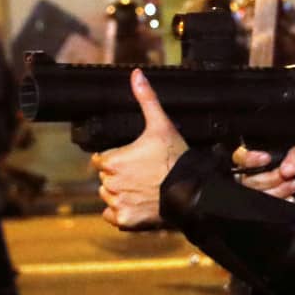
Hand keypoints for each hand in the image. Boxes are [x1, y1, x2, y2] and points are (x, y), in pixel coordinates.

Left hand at [91, 70, 188, 228]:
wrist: (192, 193)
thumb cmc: (176, 159)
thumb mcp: (161, 125)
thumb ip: (146, 99)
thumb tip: (136, 74)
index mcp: (112, 160)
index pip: (102, 160)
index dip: (117, 159)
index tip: (133, 161)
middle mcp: (110, 183)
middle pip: (106, 179)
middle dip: (120, 177)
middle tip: (143, 175)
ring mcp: (117, 203)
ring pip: (109, 198)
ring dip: (120, 194)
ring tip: (143, 189)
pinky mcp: (125, 221)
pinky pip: (113, 217)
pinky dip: (123, 213)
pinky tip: (139, 204)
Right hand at [232, 136, 294, 200]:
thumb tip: (286, 170)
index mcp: (262, 154)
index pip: (241, 157)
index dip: (250, 159)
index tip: (266, 159)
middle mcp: (258, 172)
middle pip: (248, 180)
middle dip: (269, 178)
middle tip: (288, 174)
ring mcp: (263, 191)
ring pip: (257, 195)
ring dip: (277, 191)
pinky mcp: (271, 205)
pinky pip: (269, 209)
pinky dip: (283, 202)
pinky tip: (294, 197)